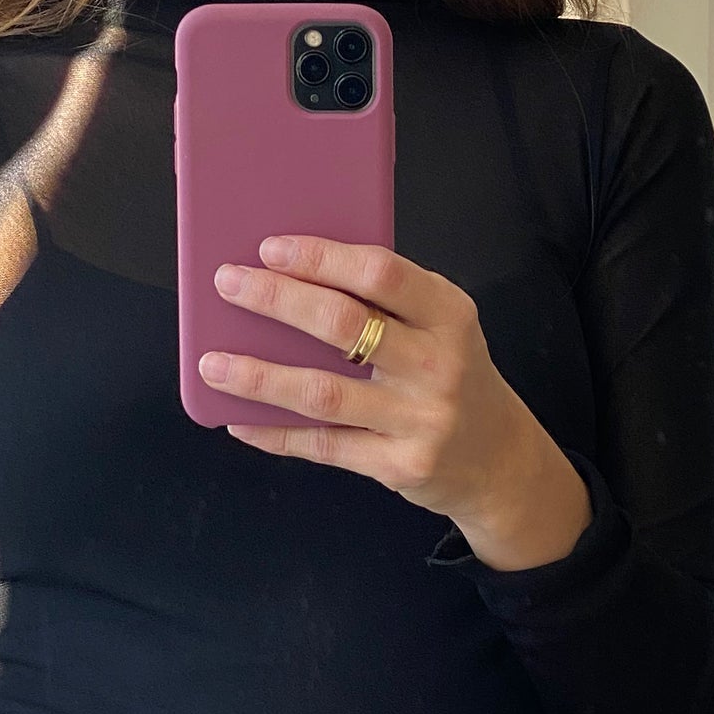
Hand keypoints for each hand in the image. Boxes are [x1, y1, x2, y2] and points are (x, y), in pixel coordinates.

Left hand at [201, 233, 591, 566]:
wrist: (501, 461)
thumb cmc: (452, 376)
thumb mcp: (442, 327)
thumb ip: (387, 302)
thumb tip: (289, 277)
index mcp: (449, 314)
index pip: (380, 273)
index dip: (320, 258)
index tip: (269, 248)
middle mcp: (438, 365)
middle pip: (343, 326)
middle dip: (277, 300)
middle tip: (228, 284)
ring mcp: (420, 420)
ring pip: (323, 393)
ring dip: (259, 376)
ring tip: (212, 363)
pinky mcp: (400, 466)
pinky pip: (323, 446)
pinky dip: (274, 433)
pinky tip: (237, 419)